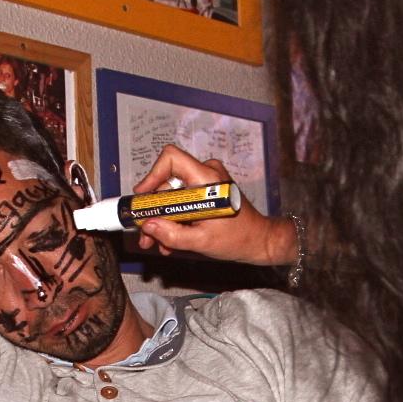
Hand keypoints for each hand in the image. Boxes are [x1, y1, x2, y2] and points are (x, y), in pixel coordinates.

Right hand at [133, 143, 295, 265]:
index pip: (171, 159)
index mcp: (207, 179)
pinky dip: (175, 218)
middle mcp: (207, 174)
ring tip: (158, 242)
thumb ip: (172, 234)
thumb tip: (148, 226)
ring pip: (173, 195)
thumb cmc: (239, 238)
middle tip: (145, 232)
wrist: (259, 241)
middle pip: (168, 183)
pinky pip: (183, 200)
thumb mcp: (201, 241)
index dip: (152, 176)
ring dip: (163, 219)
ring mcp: (207, 182)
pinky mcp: (207, 191)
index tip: (143, 198)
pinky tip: (170, 238)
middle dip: (155, 209)